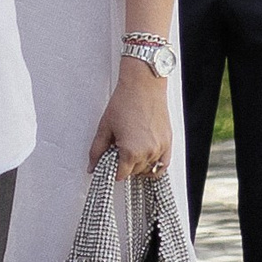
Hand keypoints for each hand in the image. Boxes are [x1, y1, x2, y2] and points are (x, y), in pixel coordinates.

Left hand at [89, 64, 172, 178]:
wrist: (143, 86)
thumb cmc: (125, 102)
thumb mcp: (105, 127)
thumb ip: (97, 151)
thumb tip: (92, 167)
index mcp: (131, 151)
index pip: (121, 175)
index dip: (113, 170)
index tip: (109, 163)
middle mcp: (148, 152)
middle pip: (134, 173)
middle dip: (124, 166)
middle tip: (118, 152)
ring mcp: (161, 148)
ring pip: (148, 170)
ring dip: (139, 165)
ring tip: (131, 150)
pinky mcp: (168, 142)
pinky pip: (163, 165)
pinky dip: (155, 166)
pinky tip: (145, 158)